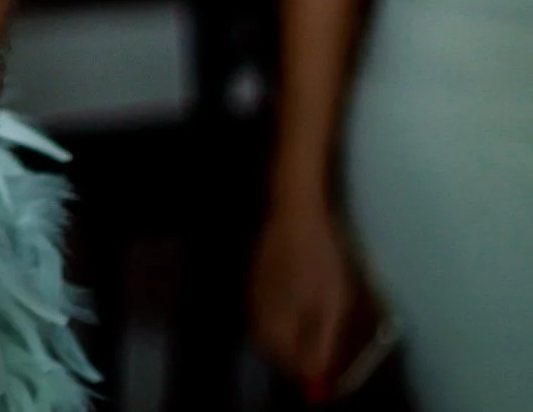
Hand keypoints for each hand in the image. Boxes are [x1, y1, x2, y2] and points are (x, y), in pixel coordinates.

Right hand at [249, 194, 381, 398]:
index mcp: (274, 323)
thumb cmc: (319, 259)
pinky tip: (305, 303)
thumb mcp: (333, 306)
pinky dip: (287, 318)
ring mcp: (254, 295)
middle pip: (277, 351)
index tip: (335, 370)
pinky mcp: (256, 279)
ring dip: (295, 337)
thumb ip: (324, 345)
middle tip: (331, 348)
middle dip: (302, 354)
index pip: (289, 365)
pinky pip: (269, 312)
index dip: (313, 371)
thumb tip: (317, 378)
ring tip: (321, 325)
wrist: (296, 212)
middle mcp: (257, 314)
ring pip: (272, 331)